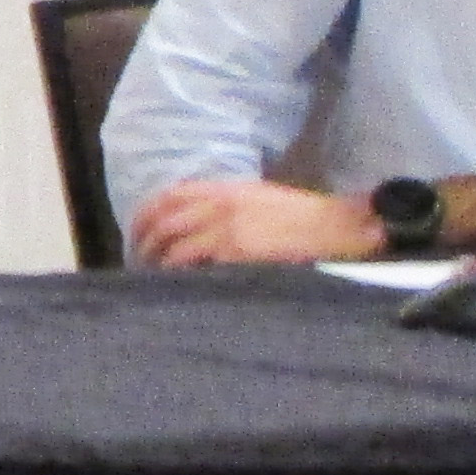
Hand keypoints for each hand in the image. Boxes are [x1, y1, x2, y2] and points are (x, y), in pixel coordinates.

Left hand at [128, 178, 381, 266]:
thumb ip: (228, 207)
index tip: (138, 235)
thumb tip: (201, 224)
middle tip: (139, 262)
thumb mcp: (260, 199)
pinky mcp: (235, 251)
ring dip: (157, 261)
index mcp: (224, 189)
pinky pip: (193, 263)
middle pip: (162, 220)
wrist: (337, 227)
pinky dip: (178, 273)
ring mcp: (225, 227)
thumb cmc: (305, 217)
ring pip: (172, 243)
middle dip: (144, 242)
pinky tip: (175, 286)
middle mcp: (218, 203)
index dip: (146, 216)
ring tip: (153, 278)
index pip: (169, 196)